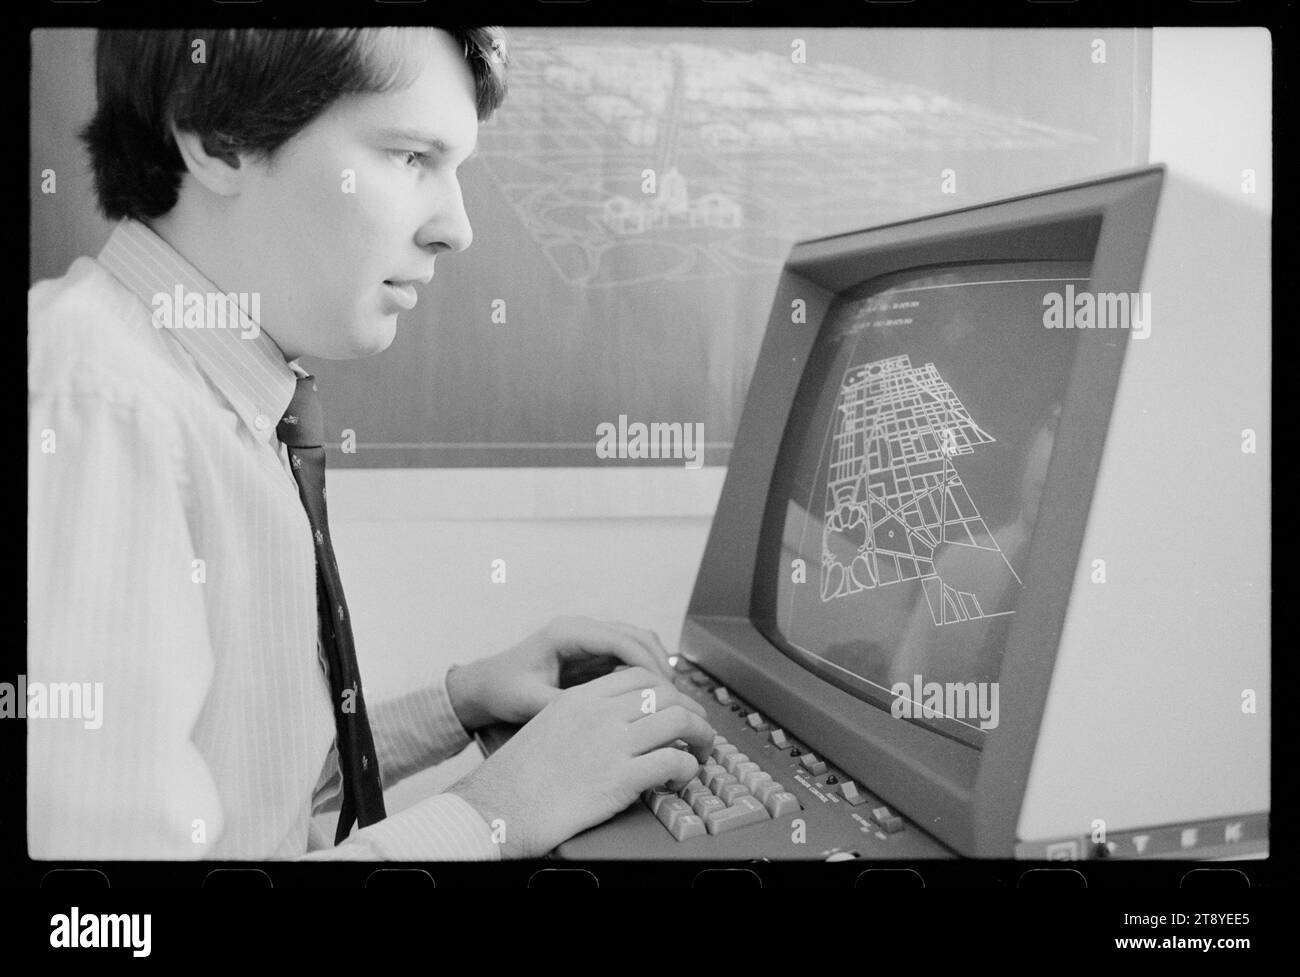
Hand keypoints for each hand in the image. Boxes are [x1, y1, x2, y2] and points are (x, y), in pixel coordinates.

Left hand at [446, 615, 675, 729]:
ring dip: (656, 665)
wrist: (486, 686)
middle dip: (659, 664)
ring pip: (638, 641)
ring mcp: (589, 638)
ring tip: (668, 699)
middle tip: (674, 698)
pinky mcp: (593, 652)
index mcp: (568, 633)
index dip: (647, 664)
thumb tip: (603, 719)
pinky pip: (630, 654)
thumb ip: (565, 707)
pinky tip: (651, 698)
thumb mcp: (530, 702)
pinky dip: (646, 670)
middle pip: (637, 635)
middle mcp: (582, 629)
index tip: (664, 692)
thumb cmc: (504, 691)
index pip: (620, 640)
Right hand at [447, 665, 714, 857]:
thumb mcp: (547, 726)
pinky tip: (684, 775)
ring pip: (679, 720)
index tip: (675, 705)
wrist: (500, 807)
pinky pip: (674, 761)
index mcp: (581, 699)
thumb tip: (615, 723)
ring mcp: (612, 744)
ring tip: (703, 750)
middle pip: (665, 693)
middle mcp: (599, 714)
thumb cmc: (518, 777)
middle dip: (690, 708)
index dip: (666, 689)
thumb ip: (582, 716)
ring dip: (700, 734)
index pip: (639, 678)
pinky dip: (689, 766)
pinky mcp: (621, 779)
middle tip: (697, 728)